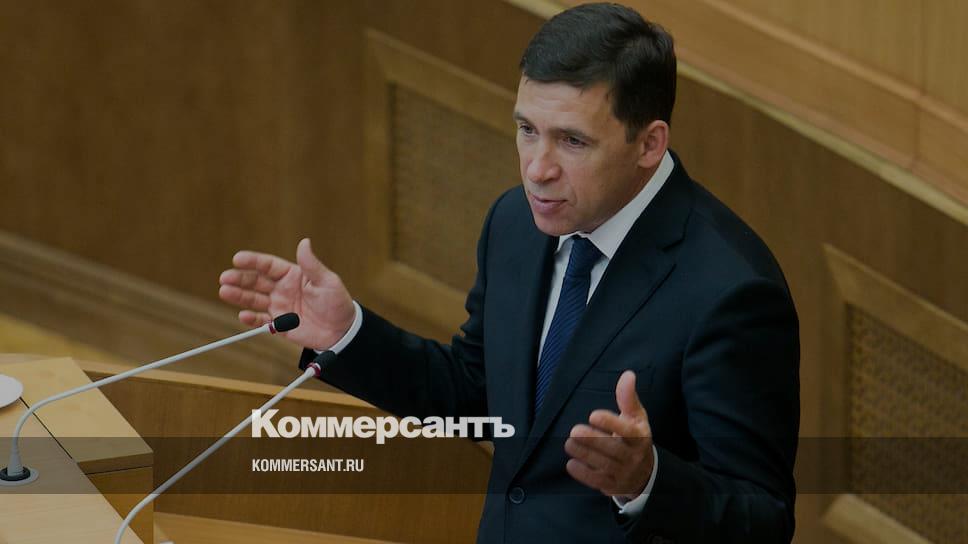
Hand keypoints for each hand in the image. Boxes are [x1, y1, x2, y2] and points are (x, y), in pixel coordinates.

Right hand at [218, 238, 355, 348]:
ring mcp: (279, 307)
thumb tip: (304, 242)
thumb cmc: (337, 302)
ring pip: (254, 300)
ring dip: (239, 296)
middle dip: (240, 279)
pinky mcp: (280, 325)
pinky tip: (243, 315)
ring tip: (225, 292)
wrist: (343, 331)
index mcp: (292, 275)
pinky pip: (261, 321)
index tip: (237, 259)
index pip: (268, 265)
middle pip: (256, 281)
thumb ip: (312, 265)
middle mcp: (282, 289)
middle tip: (224, 278)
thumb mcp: (327, 282)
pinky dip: (251, 319)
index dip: (253, 261)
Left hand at [565, 370, 653, 498]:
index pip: (628, 431)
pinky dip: (583, 473)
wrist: (644, 474)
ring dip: (584, 454)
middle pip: (613, 449)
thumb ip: (628, 398)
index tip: (593, 415)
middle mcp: (633, 456)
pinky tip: (571, 463)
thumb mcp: (636, 418)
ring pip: (603, 465)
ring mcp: (623, 473)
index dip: (611, 423)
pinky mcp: (612, 485)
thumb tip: (628, 375)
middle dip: (593, 440)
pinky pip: (597, 481)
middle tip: (574, 431)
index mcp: (640, 437)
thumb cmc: (635, 438)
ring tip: (569, 443)